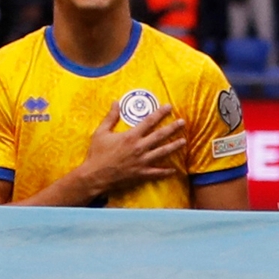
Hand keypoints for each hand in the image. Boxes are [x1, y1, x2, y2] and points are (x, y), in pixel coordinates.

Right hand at [66, 107, 187, 198]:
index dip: (160, 113)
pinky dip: (166, 171)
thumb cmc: (96, 154)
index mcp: (131, 136)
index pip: (149, 121)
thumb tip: (115, 102)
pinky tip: (174, 170)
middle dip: (173, 127)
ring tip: (183, 141)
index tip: (169, 107)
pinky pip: (157, 173)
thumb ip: (110, 117)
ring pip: (163, 152)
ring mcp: (142, 162)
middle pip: (160, 135)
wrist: (94, 176)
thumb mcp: (101, 133)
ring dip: (174, 146)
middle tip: (183, 122)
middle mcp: (139, 148)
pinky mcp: (141, 174)